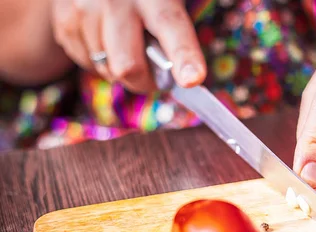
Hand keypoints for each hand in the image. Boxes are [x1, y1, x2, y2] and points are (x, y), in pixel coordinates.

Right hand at [51, 0, 204, 92]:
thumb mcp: (164, 3)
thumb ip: (173, 37)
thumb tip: (180, 77)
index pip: (171, 28)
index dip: (184, 57)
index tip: (192, 79)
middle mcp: (116, 0)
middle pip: (128, 66)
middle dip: (144, 82)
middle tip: (154, 79)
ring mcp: (85, 9)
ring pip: (106, 70)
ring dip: (120, 70)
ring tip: (125, 45)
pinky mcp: (64, 19)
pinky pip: (86, 63)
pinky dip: (99, 61)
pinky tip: (105, 39)